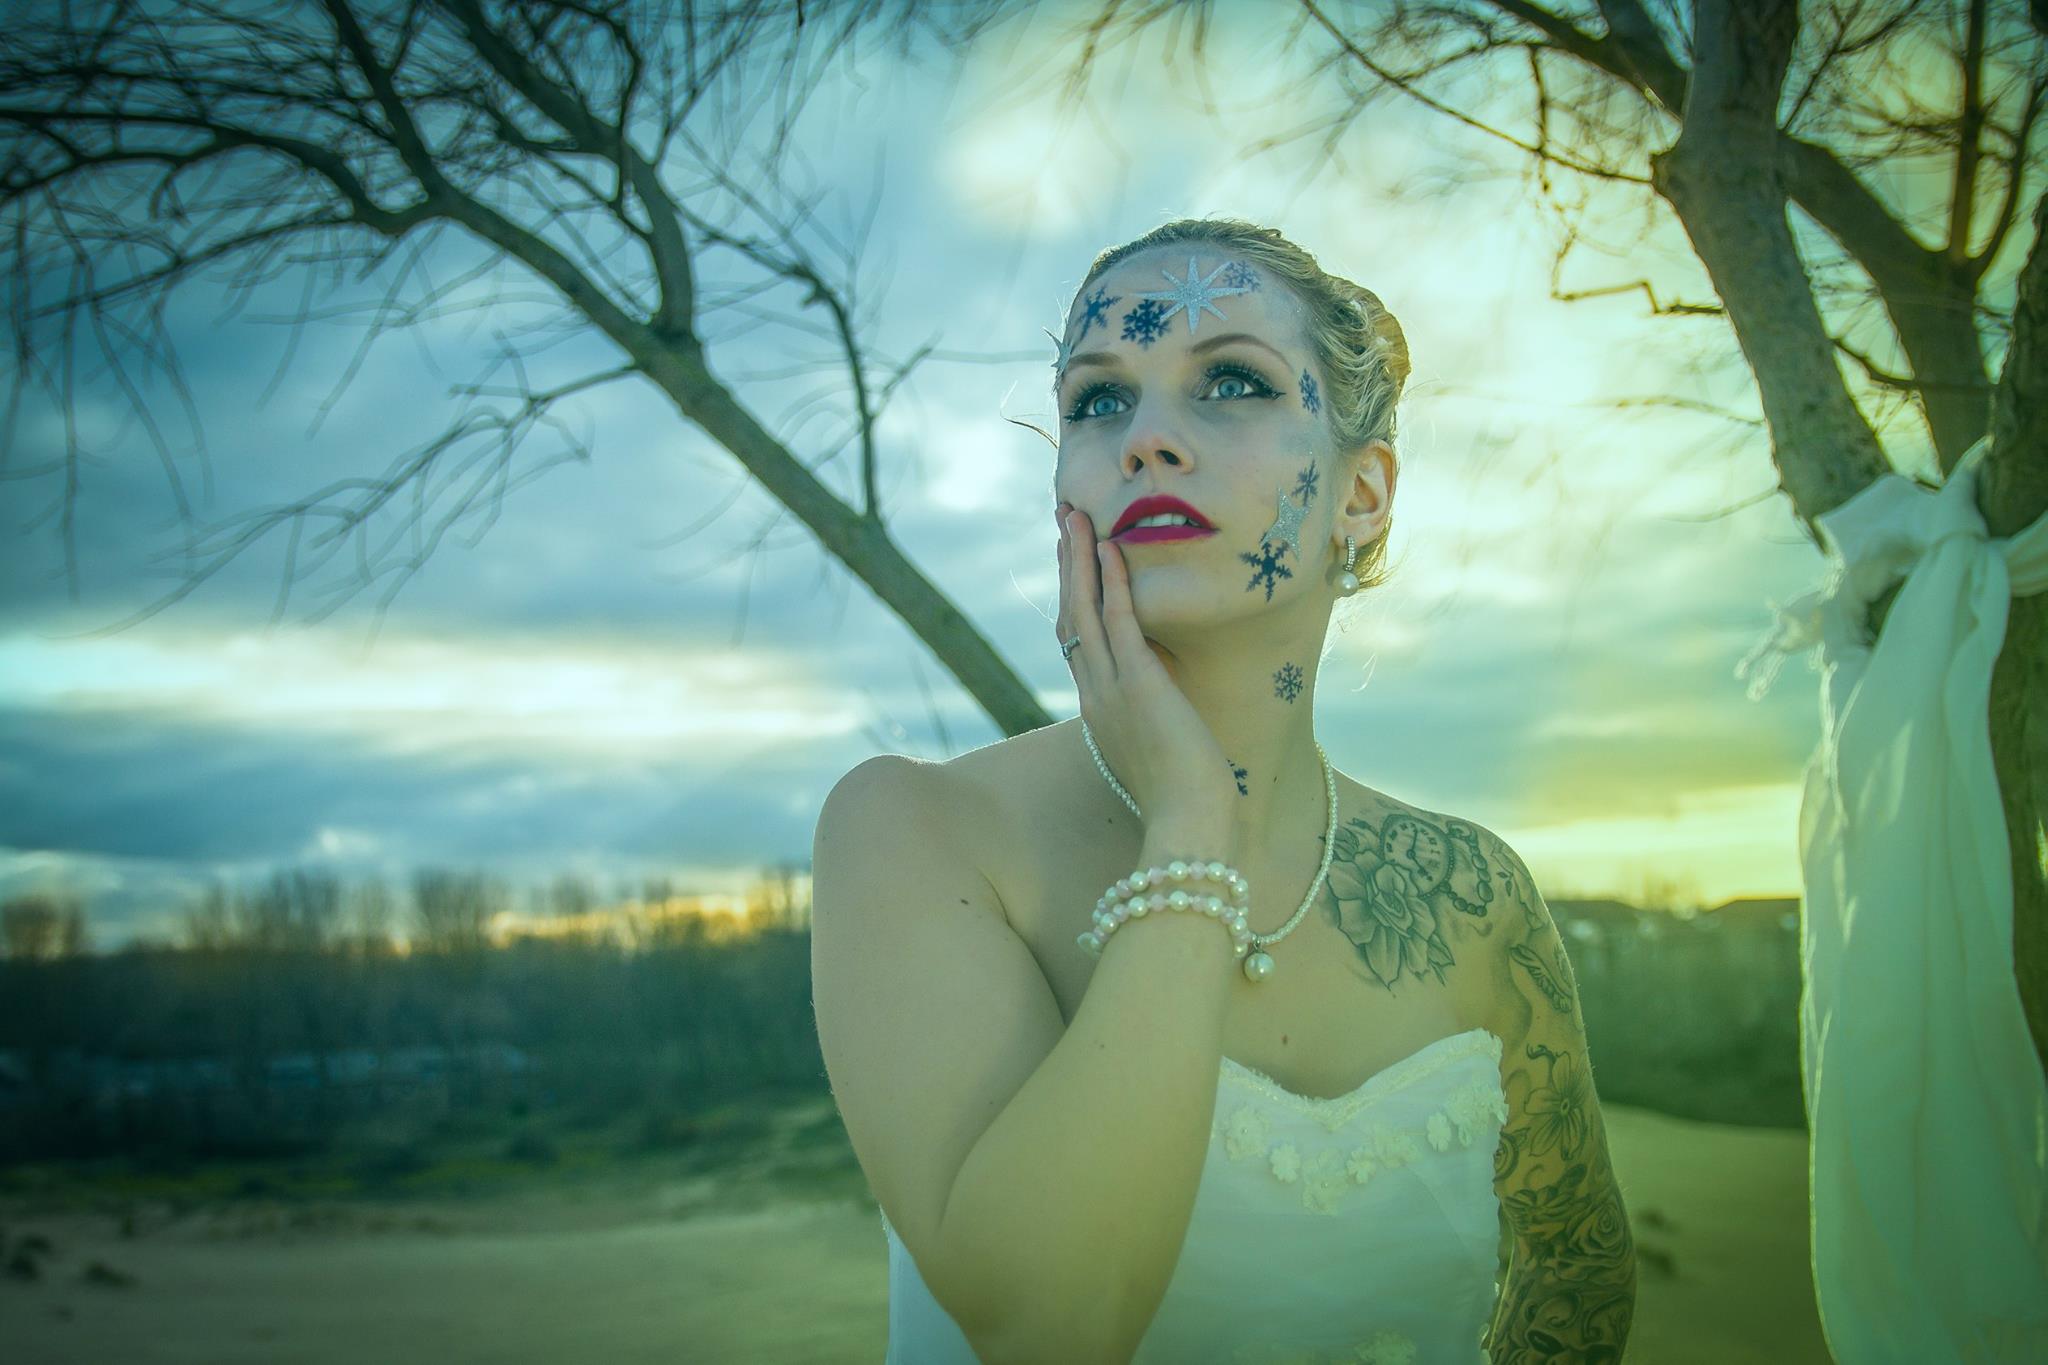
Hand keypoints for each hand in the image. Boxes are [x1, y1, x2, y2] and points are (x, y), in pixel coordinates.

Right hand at [1055, 503, 1236, 830]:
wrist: (1188, 826)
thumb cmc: (1185, 798)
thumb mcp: (1161, 749)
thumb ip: (1155, 718)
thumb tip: (1168, 698)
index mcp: (1098, 709)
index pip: (1078, 638)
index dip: (1073, 594)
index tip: (1073, 558)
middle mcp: (1094, 694)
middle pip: (1070, 614)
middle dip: (1067, 565)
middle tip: (1065, 520)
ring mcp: (1111, 689)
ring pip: (1085, 611)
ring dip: (1080, 560)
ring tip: (1077, 518)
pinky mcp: (1139, 686)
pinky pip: (1120, 623)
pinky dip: (1114, 584)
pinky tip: (1112, 550)